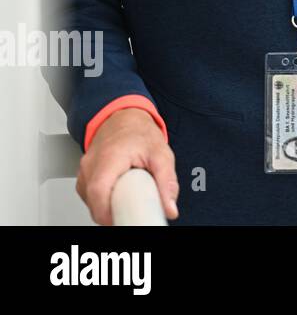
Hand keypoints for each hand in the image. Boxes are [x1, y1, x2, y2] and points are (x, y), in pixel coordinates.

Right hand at [77, 108, 179, 224]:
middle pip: (93, 201)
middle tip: (132, 211)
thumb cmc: (140, 133)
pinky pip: (89, 195)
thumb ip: (167, 183)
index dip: (108, 213)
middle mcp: (91, 164)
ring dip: (108, 205)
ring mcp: (84, 170)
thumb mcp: (162, 155)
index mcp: (109, 158)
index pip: (98, 192)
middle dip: (112, 212)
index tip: (123, 220)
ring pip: (90, 200)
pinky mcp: (84, 175)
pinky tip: (118, 194)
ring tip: (127, 197)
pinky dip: (103, 199)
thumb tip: (170, 208)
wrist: (124, 117)